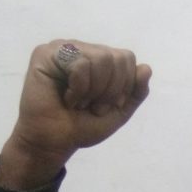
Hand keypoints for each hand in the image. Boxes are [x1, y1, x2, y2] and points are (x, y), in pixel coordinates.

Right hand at [0, 40, 152, 189]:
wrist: (55, 142)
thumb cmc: (83, 126)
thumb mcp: (119, 111)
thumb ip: (136, 91)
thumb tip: (146, 68)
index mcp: (99, 58)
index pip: (127, 58)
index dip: (123, 86)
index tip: (105, 105)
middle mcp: (82, 49)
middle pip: (116, 58)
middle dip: (109, 91)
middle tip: (91, 105)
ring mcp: (63, 48)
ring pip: (100, 59)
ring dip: (93, 91)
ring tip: (78, 102)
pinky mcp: (45, 54)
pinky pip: (79, 65)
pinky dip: (78, 89)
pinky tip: (66, 98)